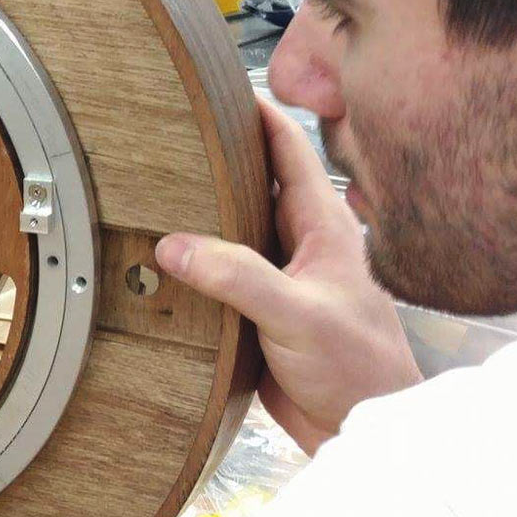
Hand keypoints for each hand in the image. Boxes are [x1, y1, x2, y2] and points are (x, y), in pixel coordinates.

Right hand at [156, 99, 421, 454]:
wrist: (364, 430)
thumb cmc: (359, 369)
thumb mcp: (297, 315)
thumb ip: (237, 276)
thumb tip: (173, 245)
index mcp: (323, 227)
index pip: (287, 148)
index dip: (255, 113)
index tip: (214, 86)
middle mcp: (300, 243)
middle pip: (252, 183)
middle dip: (215, 157)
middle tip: (167, 132)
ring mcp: (280, 277)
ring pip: (233, 227)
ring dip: (200, 212)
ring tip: (152, 186)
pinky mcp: (260, 311)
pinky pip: (220, 274)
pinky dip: (193, 262)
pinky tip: (161, 259)